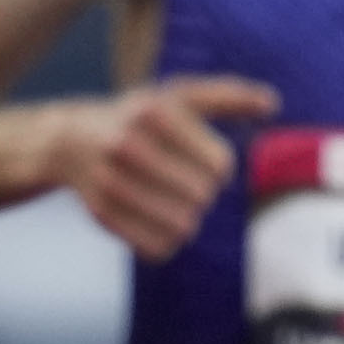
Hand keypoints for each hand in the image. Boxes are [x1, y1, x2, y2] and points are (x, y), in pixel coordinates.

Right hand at [50, 75, 276, 258]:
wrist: (71, 140)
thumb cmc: (140, 116)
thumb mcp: (178, 95)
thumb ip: (227, 95)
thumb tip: (272, 103)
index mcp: (154, 111)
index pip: (220, 166)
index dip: (220, 169)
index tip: (205, 164)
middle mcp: (128, 144)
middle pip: (202, 197)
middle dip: (202, 194)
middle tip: (187, 185)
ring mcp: (111, 181)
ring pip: (183, 227)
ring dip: (188, 221)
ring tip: (177, 206)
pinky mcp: (101, 213)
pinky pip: (157, 247)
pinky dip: (167, 242)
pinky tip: (159, 224)